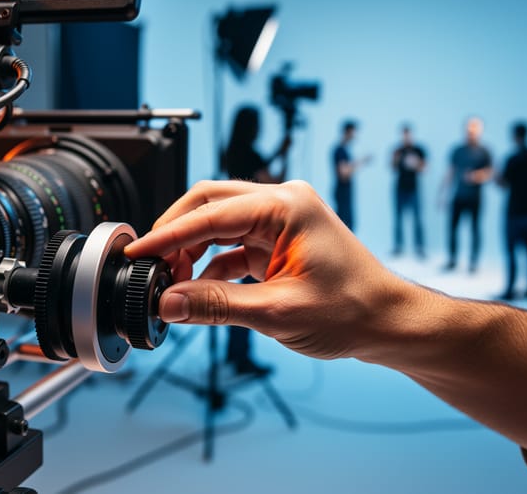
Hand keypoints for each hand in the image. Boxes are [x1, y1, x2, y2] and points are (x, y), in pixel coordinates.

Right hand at [124, 180, 419, 360]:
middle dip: (175, 236)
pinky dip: (211, 267)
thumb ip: (216, 305)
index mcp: (285, 207)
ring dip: (192, 253)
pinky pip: (232, 246)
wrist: (388, 323)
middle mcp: (282, 203)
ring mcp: (281, 221)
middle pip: (208, 205)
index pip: (209, 214)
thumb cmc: (352, 311)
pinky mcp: (278, 242)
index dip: (167, 236)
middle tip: (151, 267)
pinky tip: (198, 292)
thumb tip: (168, 303)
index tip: (137, 252)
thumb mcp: (277, 313)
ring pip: (218, 225)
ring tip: (172, 285)